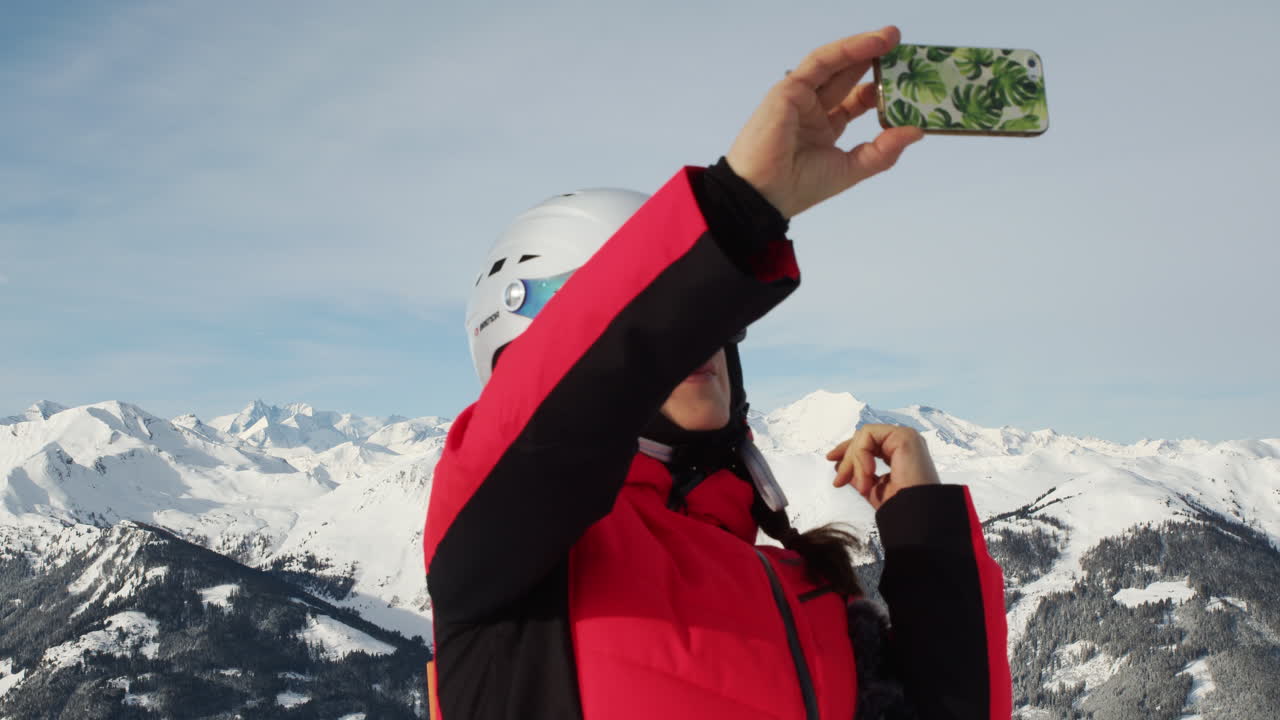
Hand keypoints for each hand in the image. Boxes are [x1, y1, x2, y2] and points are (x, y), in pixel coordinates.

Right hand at [725, 26, 924, 218]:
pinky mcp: (789, 89)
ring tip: (891, 37)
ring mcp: (800, 97)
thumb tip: (916, 131)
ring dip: (863, 47)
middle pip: (848, 77)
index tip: (907, 82)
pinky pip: (821, 62)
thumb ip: (883, 150)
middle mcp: (812, 110)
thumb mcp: (852, 168)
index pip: (857, 101)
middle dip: (875, 61)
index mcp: (824, 129)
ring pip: (835, 64)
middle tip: (903, 48)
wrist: (764, 194)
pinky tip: (871, 44)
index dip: (880, 89)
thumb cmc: (798, 187)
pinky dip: (846, 49)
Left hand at [827, 424, 939, 510]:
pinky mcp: (904, 436)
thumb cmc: (900, 506)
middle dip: (847, 458)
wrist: (916, 516)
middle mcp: (903, 441)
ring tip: (861, 484)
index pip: (867, 442)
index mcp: (898, 451)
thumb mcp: (872, 486)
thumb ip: (858, 472)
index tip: (832, 462)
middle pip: (863, 438)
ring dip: (855, 460)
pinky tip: (867, 474)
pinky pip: (869, 436)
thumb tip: (839, 464)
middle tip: (839, 480)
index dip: (847, 451)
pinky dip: (862, 455)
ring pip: (864, 436)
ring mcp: (905, 436)